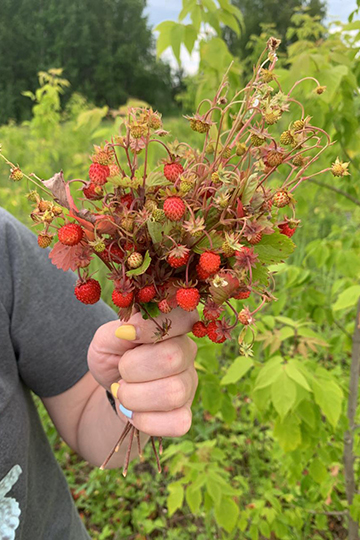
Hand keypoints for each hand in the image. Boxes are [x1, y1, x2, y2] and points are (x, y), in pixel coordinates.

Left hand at [87, 309, 198, 436]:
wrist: (111, 391)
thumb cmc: (113, 357)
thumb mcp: (106, 338)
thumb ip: (119, 330)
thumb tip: (130, 330)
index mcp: (172, 327)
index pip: (182, 317)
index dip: (151, 327)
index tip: (126, 335)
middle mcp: (187, 353)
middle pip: (172, 358)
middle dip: (133, 369)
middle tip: (121, 371)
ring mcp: (189, 385)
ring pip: (173, 393)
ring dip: (134, 397)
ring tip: (123, 392)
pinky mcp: (185, 414)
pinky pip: (177, 423)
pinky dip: (145, 420)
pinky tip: (134, 412)